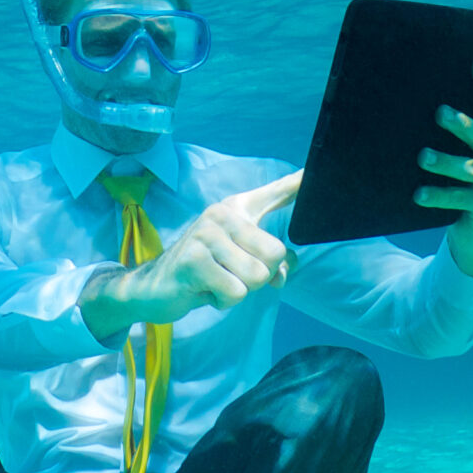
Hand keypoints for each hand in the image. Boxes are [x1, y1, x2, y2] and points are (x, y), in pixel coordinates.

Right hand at [80, 172, 300, 339]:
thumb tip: (288, 269)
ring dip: (240, 291)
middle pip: (276, 254)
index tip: (317, 170)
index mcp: (237, 208)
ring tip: (217, 282)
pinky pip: (236, 293)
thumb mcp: (240, 260)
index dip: (301, 182)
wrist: (155, 287)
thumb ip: (270, 260)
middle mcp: (222, 213)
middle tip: (234, 275)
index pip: (277, 192)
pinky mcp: (193, 261)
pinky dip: (224, 302)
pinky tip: (204, 291)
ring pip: (257, 277)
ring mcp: (205, 235)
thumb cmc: (205, 271)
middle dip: (262, 277)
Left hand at [416, 62, 472, 281]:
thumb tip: (428, 96)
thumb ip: (461, 128)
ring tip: (423, 157)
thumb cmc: (467, 175)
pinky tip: (418, 194)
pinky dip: (439, 196)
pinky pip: (461, 199)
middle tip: (440, 113)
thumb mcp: (468, 149)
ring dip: (447, 163)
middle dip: (464, 125)